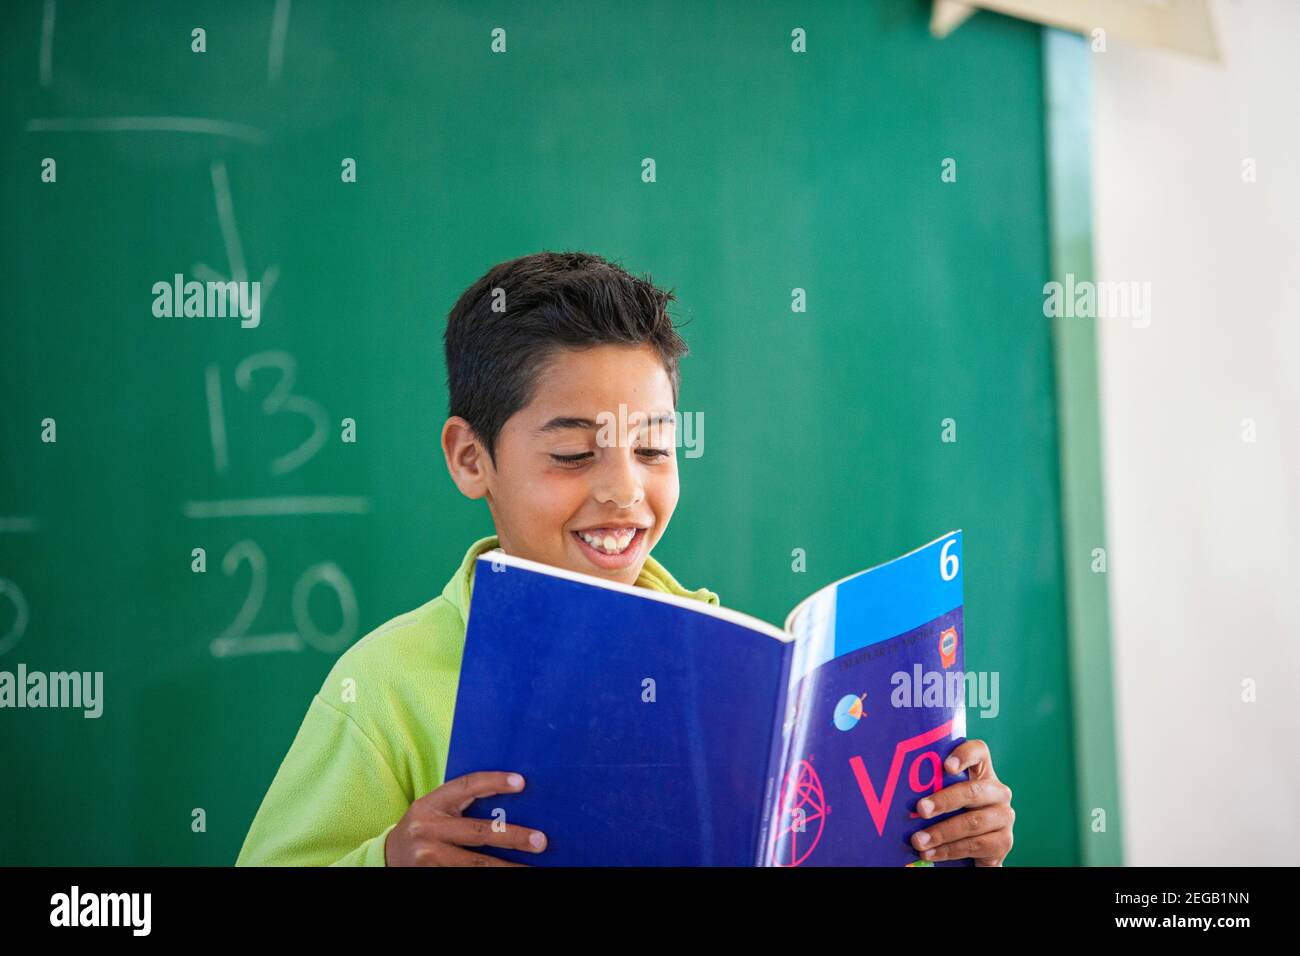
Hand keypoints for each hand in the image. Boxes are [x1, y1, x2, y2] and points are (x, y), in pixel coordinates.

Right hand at [385, 771, 547, 865]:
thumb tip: (509, 802)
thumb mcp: (435, 809)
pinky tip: (507, 876)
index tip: (521, 782)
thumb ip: (461, 804)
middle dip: (512, 837)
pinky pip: (464, 877)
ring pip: (475, 865)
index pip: (466, 787)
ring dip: (506, 868)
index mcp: (431, 804)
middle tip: (540, 841)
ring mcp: (428, 857)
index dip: (494, 782)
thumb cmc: (424, 827)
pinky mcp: (430, 875)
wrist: (388, 857)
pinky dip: (488, 878)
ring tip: (532, 869)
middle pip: (478, 832)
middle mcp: (428, 829)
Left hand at [909, 739, 1013, 865]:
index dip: (965, 754)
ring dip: (941, 833)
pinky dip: (949, 851)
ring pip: (972, 822)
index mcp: (982, 773)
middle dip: (944, 801)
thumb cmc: (953, 815)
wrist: (977, 850)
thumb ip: (933, 789)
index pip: (979, 752)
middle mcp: (998, 792)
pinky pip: (975, 845)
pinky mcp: (1004, 842)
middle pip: (973, 790)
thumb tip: (899, 790)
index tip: (946, 766)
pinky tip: (932, 853)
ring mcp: (1004, 817)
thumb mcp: (945, 799)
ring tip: (918, 840)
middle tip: (921, 809)